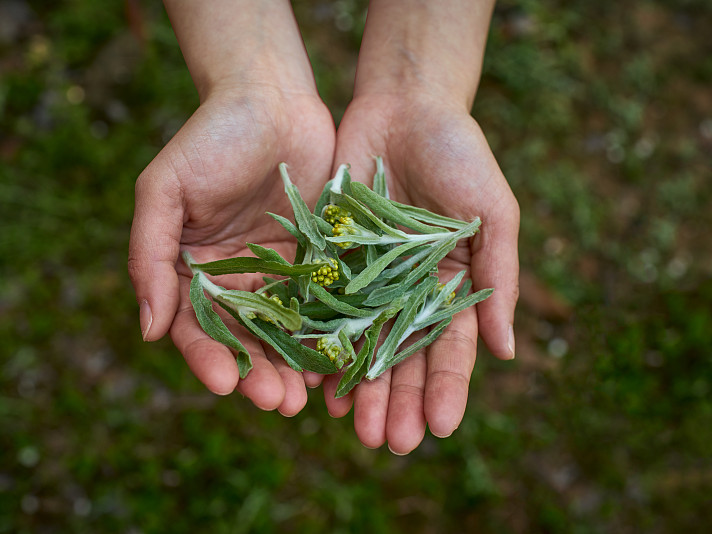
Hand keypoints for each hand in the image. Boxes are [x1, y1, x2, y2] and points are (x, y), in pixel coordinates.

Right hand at [128, 85, 334, 414]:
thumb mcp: (164, 189)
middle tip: (278, 402)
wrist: (271, 97)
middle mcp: (232, 280)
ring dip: (293, 367)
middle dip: (258, 373)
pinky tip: (339, 359)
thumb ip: (149, 255)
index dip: (208, 356)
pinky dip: (328, 334)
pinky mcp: (316, 262)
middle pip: (243, 339)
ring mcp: (276, 274)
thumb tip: (147, 330)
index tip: (226, 382)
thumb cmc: (210, 137)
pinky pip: (321, 305)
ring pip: (284, 332)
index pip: (194, 326)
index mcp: (189, 270)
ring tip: (307, 396)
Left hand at [319, 92, 519, 452]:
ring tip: (352, 428)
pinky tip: (316, 381)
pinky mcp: (331, 259)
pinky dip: (321, 345)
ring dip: (360, 388)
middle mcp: (409, 291)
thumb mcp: (492, 214)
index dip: (448, 390)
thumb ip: (500, 279)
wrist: (405, 106)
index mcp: (452, 286)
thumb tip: (509, 351)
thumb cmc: (461, 154)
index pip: (452, 350)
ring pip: (362, 344)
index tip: (440, 429)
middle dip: (399, 402)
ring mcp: (368, 279)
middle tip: (389, 444)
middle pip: (403, 358)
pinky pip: (323, 309)